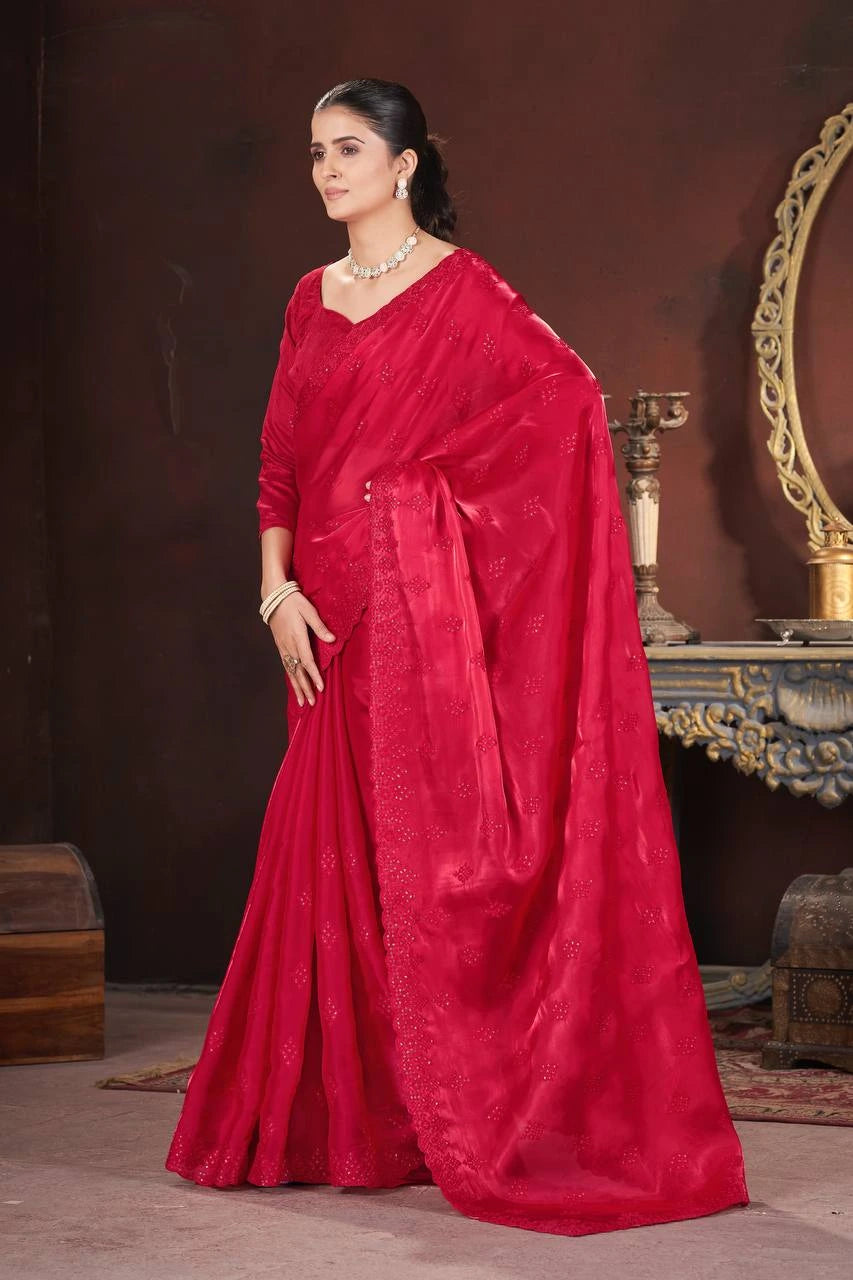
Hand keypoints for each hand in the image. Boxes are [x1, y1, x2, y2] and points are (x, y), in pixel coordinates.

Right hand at [268, 591, 334, 706]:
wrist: (273, 596)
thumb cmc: (294, 602)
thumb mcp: (309, 611)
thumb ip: (320, 627)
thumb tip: (332, 639)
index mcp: (298, 637)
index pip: (307, 661)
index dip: (314, 676)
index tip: (320, 688)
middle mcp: (289, 645)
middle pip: (298, 671)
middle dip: (305, 688)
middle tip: (312, 703)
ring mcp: (283, 647)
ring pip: (290, 671)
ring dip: (296, 687)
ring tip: (302, 702)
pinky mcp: (280, 646)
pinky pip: (285, 665)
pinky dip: (290, 677)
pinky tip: (294, 685)